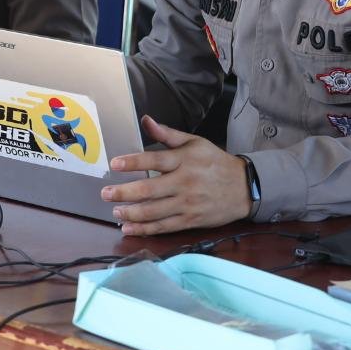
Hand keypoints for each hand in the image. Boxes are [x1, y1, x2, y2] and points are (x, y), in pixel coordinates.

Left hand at [101, 116, 253, 234]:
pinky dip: (144, 229)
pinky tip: (128, 227)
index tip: (114, 164)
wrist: (244, 187)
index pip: (154, 159)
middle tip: (105, 194)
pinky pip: (163, 227)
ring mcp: (187, 203)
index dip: (133, 162)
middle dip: (124, 193)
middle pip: (149, 189)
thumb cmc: (215, 162)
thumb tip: (145, 120)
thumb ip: (167, 134)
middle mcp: (184, 182)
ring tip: (115, 211)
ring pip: (154, 212)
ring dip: (131, 213)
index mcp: (184, 160)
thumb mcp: (195, 142)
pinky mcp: (190, 220)